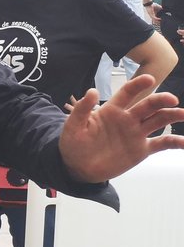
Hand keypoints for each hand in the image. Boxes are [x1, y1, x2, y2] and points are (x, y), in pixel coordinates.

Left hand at [59, 75, 183, 182]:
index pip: (127, 93)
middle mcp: (128, 119)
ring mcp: (136, 133)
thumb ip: (82, 109)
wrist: (77, 167)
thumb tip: (92, 90)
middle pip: (148, 105)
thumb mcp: (73, 126)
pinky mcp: (141, 149)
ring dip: (173, 115)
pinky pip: (162, 143)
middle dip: (160, 100)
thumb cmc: (73, 143)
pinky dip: (176, 142)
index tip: (150, 79)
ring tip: (183, 114)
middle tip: (171, 99)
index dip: (138, 85)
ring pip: (159, 120)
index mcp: (112, 110)